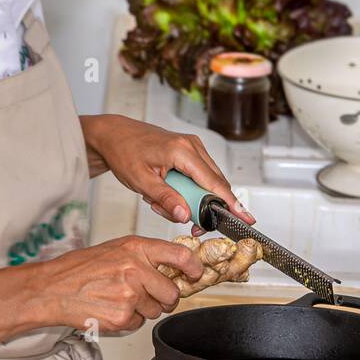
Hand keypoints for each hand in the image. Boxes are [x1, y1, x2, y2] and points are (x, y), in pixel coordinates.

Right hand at [35, 236, 204, 333]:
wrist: (53, 288)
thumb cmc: (81, 269)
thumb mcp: (116, 250)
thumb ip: (145, 258)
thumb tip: (173, 268)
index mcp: (135, 249)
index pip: (179, 256)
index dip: (193, 268)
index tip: (195, 274)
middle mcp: (135, 269)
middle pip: (172, 293)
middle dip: (164, 299)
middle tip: (147, 296)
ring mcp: (130, 295)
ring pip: (156, 311)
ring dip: (143, 310)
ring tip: (119, 298)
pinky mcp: (123, 317)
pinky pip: (139, 324)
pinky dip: (128, 320)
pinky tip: (110, 308)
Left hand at [80, 115, 252, 224]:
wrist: (114, 135)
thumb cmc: (123, 152)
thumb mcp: (141, 182)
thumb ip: (166, 199)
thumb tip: (185, 215)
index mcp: (182, 151)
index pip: (215, 184)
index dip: (232, 204)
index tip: (246, 218)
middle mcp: (193, 146)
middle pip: (215, 186)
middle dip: (203, 209)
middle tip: (188, 224)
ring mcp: (193, 148)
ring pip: (208, 185)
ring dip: (191, 201)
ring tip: (163, 202)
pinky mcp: (190, 152)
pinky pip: (199, 179)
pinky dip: (187, 192)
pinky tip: (168, 192)